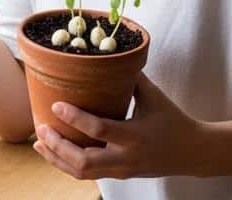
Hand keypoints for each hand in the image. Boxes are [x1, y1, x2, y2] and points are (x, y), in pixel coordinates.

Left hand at [32, 73, 204, 179]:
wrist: (193, 152)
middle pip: (84, 161)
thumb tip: (105, 55)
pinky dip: (66, 164)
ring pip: (82, 173)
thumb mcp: (153, 96)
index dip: (75, 118)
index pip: (100, 130)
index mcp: (136, 136)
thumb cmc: (172, 119)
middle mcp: (127, 158)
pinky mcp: (118, 175)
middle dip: (59, 146)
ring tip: (39, 142)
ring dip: (57, 158)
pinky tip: (53, 151)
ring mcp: (122, 170)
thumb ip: (130, 77)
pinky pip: (87, 175)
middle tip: (41, 127)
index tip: (56, 105)